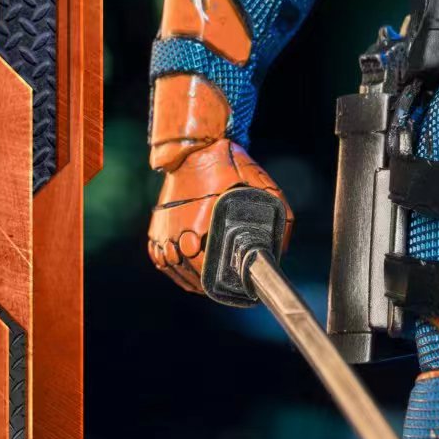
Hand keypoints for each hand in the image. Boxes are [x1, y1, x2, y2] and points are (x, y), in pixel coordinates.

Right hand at [147, 139, 292, 293]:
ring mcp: (164, 231)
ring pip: (175, 269)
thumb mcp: (264, 187)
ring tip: (209, 288)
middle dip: (210, 284)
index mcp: (203, 223)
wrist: (196, 148)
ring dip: (192, 282)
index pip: (206, 268)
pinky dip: (175, 271)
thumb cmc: (231, 167)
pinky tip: (189, 277)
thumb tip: (282, 249)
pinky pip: (161, 260)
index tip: (238, 288)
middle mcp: (179, 230)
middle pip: (191, 273)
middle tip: (227, 290)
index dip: (222, 282)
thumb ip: (279, 217)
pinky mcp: (156, 229)